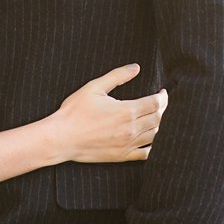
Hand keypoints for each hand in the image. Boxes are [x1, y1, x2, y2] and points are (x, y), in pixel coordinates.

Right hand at [49, 63, 167, 163]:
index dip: (162, 97)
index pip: (156, 103)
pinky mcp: (122, 156)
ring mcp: (128, 144)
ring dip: (158, 125)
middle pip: (158, 118)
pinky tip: (149, 138)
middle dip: (162, 109)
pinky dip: (152, 145)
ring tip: (154, 117)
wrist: (61, 137)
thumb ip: (117, 76)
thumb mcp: (93, 88)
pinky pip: (146, 153)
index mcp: (127, 111)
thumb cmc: (74, 111)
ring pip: (155, 135)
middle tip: (159, 103)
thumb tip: (136, 68)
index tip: (162, 93)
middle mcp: (131, 129)